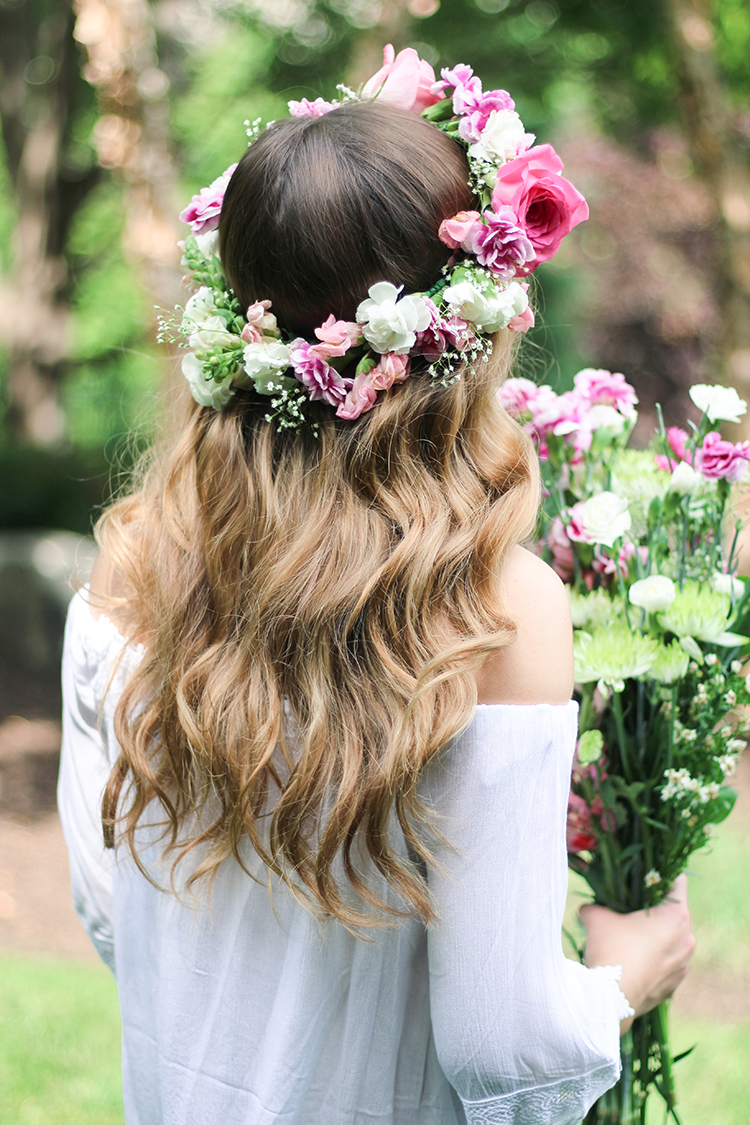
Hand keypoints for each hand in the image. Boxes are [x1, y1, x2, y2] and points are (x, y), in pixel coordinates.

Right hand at [580, 874, 694, 1031]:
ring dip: (656, 938)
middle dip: (654, 911)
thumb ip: (596, 906)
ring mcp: (683, 965)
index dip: (660, 877)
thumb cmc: (610, 948)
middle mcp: (687, 939)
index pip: (677, 882)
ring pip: (672, 941)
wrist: (610, 997)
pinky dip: (654, 960)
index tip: (644, 879)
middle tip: (631, 910)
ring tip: (630, 940)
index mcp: (676, 915)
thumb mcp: (596, 917)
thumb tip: (588, 908)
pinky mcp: (674, 985)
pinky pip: (667, 965)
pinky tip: (632, 962)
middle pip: (675, 914)